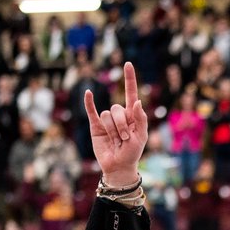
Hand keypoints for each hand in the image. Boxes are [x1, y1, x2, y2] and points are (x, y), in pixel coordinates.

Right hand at [85, 62, 147, 187]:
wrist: (118, 166)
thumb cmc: (132, 152)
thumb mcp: (141, 136)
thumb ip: (140, 119)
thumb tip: (138, 101)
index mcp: (132, 115)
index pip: (131, 93)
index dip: (130, 79)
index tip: (128, 64)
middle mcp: (119, 114)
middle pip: (118, 109)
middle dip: (122, 125)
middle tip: (125, 139)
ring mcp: (107, 119)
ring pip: (107, 115)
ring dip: (113, 130)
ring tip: (117, 141)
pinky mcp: (96, 125)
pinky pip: (92, 111)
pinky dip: (89, 102)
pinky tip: (88, 93)